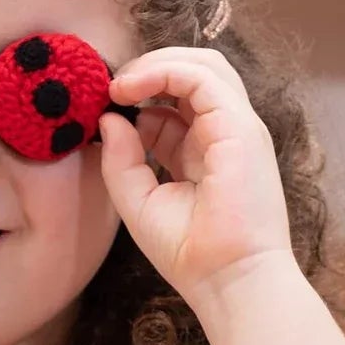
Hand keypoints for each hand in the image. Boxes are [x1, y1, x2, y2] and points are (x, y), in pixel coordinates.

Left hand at [98, 47, 293, 307]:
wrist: (228, 282)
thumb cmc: (190, 253)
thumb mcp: (139, 200)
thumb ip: (121, 158)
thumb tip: (108, 118)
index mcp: (203, 148)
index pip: (174, 100)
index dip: (138, 93)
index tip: (103, 105)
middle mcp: (223, 131)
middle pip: (193, 70)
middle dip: (148, 67)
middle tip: (109, 86)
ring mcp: (236, 126)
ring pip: (202, 63)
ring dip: (155, 63)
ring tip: (118, 85)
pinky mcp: (240, 126)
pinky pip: (202, 77)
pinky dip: (163, 71)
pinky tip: (130, 89)